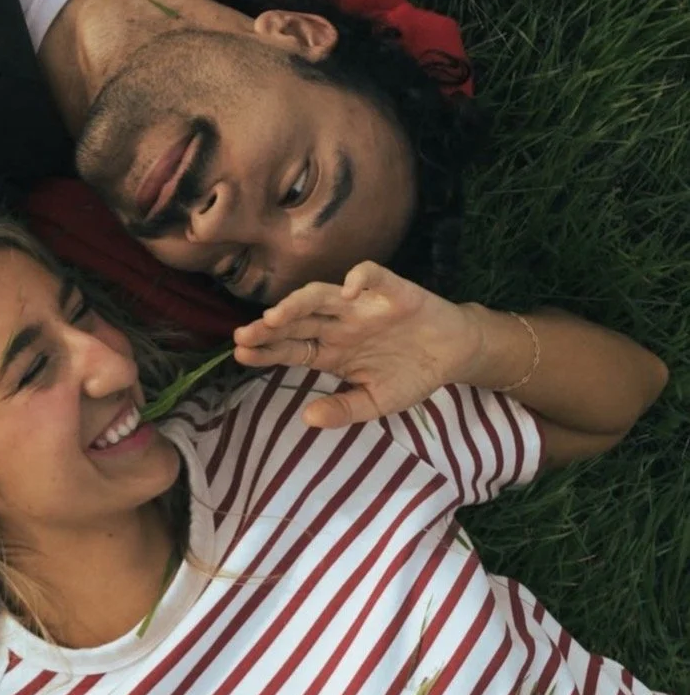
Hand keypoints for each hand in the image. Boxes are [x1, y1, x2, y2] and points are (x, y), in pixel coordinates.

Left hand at [233, 261, 483, 428]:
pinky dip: (360, 278)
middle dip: (269, 327)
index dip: (266, 350)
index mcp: (331, 350)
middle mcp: (338, 324)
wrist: (453, 354)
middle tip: (244, 334)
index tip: (241, 354)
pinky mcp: (391, 290)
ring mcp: (362, 305)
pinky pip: (371, 276)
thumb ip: (344, 409)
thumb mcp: (376, 402)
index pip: (290, 348)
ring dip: (297, 302)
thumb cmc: (410, 374)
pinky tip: (349, 291)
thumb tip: (307, 418)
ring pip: (321, 295)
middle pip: (296, 320)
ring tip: (276, 316)